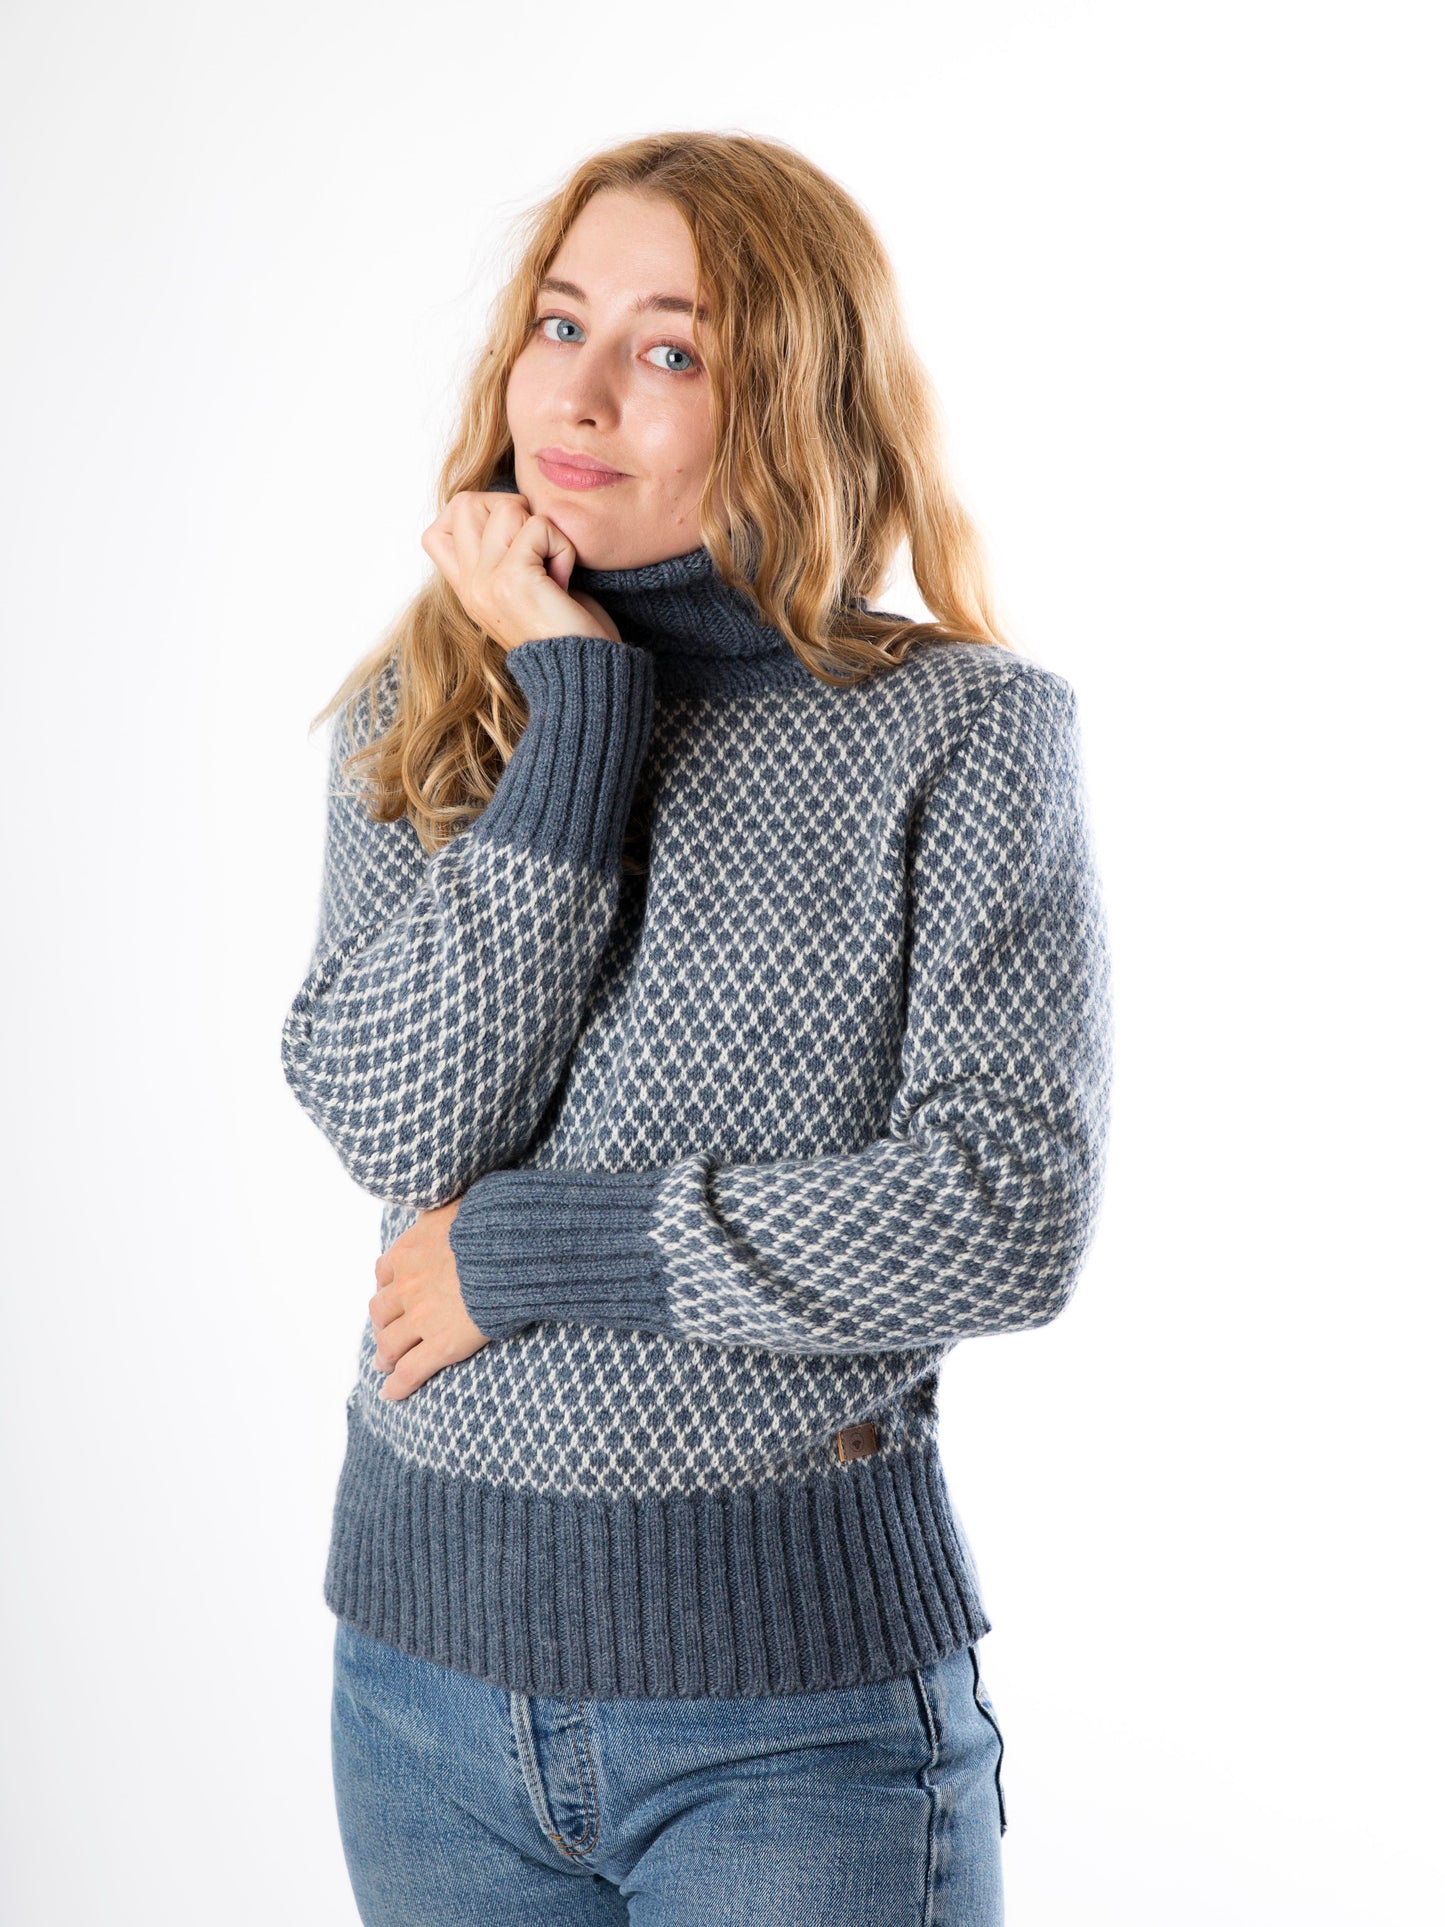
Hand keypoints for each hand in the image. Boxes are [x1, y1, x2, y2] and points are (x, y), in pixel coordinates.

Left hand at [370, 1201, 489, 1399]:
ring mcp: (421, 1318)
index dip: (386, 1287)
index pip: (384, 1272)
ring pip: (389, 1344)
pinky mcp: (441, 1345)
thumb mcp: (457, 1205)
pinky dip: (398, 1386)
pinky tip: (392, 1394)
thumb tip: (444, 1193)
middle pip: (380, 1311)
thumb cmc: (492, 1223)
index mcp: (409, 1251)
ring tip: (386, 1364)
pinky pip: (411, 1371)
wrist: (511, 1251)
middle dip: (381, 1323)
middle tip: (385, 1333)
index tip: (390, 1294)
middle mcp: (407, 1286)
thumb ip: (443, 1208)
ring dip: (385, 1355)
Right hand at [421, 488, 621, 652]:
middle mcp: (470, 586)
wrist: (582, 676)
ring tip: (553, 569)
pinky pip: (539, 527)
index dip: (477, 517)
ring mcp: (486, 582)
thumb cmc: (566, 634)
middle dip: (510, 509)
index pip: (436, 531)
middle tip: (536, 547)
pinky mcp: (513, 579)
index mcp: (468, 590)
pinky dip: (562, 547)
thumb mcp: (521, 593)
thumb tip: (512, 510)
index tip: (513, 544)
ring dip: (543, 529)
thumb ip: (503, 559)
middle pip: (465, 503)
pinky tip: (564, 581)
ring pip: (505, 508)